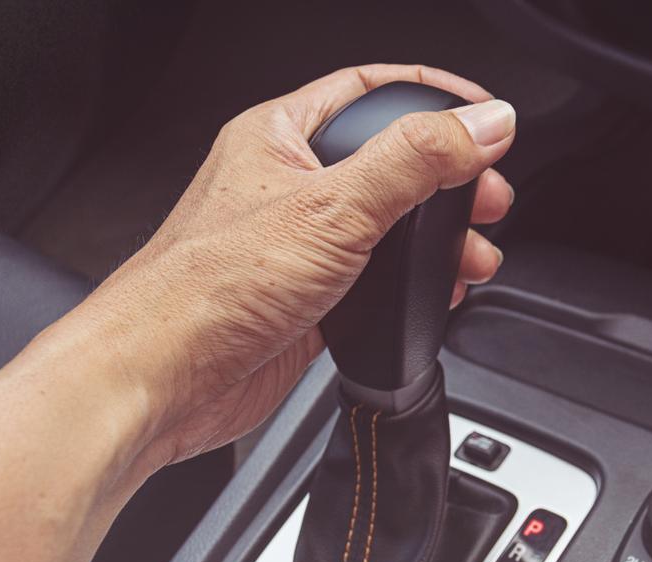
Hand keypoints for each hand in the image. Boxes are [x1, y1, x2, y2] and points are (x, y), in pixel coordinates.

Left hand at [66, 64, 516, 472]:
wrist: (161, 381)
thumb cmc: (208, 290)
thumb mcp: (331, 208)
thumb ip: (415, 161)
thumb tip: (484, 122)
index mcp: (280, 135)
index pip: (371, 90)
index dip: (435, 96)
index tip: (487, 117)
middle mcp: (288, 184)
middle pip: (390, 160)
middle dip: (450, 179)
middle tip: (489, 198)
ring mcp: (298, 244)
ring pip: (388, 225)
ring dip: (438, 238)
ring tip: (475, 253)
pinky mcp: (308, 298)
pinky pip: (377, 278)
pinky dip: (414, 284)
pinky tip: (438, 293)